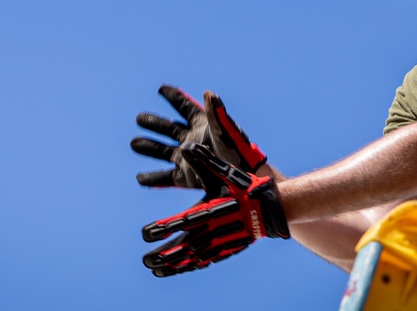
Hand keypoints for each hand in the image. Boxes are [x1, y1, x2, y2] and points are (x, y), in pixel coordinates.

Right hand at [132, 85, 265, 187]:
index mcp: (202, 125)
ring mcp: (188, 159)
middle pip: (168, 129)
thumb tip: (209, 93)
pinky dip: (153, 178)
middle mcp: (192, 140)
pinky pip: (166, 178)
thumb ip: (215, 113)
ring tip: (134, 143)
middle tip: (139, 118)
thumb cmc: (238, 152)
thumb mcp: (226, 131)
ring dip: (148, 148)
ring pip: (163, 152)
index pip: (184, 107)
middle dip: (153, 123)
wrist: (244, 180)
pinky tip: (140, 178)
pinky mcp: (186, 178)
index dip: (173, 97)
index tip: (161, 89)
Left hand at [141, 142, 287, 276]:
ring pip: (191, 259)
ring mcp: (219, 243)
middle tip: (144, 260)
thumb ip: (205, 161)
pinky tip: (177, 271)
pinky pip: (203, 262)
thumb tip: (187, 146)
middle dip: (162, 254)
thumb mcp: (225, 172)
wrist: (272, 209)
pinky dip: (188, 268)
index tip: (145, 233)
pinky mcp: (226, 250)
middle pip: (182, 246)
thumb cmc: (246, 188)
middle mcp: (212, 230)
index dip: (161, 229)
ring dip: (172, 265)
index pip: (180, 222)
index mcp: (208, 211)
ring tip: (153, 270)